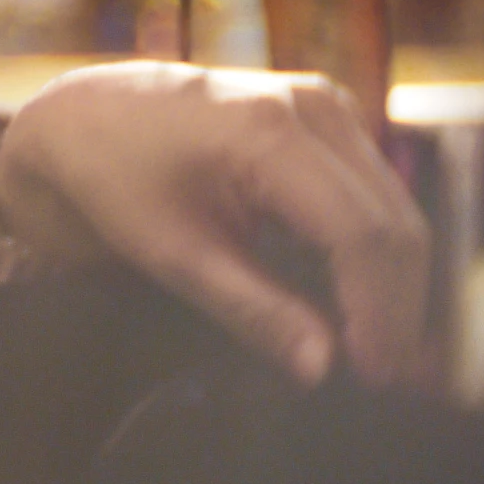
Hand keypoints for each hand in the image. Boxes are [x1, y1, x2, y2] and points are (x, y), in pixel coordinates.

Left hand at [0, 62, 429, 386]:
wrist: (85, 115)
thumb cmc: (114, 178)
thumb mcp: (172, 254)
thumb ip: (254, 310)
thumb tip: (325, 369)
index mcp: (269, 132)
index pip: (360, 234)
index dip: (378, 312)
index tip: (373, 377)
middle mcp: (312, 107)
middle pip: (393, 222)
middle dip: (397, 307)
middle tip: (385, 379)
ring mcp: (324, 104)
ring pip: (395, 208)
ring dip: (393, 282)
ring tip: (373, 350)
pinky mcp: (326, 116)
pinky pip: (374, 191)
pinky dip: (373, 250)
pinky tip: (353, 301)